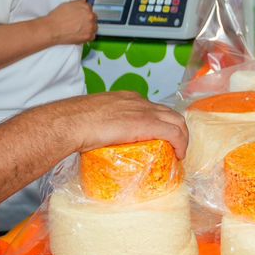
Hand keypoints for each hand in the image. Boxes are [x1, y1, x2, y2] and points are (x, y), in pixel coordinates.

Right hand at [41, 0, 97, 45]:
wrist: (52, 29)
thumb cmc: (57, 18)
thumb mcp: (67, 4)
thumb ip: (78, 2)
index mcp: (85, 6)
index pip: (90, 9)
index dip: (85, 14)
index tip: (81, 17)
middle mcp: (90, 15)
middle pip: (93, 18)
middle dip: (87, 21)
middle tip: (79, 24)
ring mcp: (90, 26)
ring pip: (94, 27)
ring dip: (88, 28)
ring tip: (78, 30)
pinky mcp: (88, 36)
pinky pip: (92, 36)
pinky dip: (87, 36)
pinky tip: (80, 35)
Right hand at [55, 91, 188, 159]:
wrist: (71, 122)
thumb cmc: (74, 123)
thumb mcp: (93, 121)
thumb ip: (100, 128)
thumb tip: (95, 144)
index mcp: (127, 99)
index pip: (153, 108)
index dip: (162, 122)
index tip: (162, 137)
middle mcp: (139, 101)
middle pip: (170, 113)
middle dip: (178, 129)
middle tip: (176, 147)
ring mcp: (145, 111)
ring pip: (176, 121)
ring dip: (182, 137)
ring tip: (179, 152)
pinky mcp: (148, 124)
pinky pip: (174, 133)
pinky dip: (181, 143)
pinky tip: (179, 155)